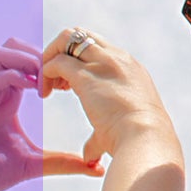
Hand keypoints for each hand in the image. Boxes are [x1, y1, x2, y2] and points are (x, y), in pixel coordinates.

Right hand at [0, 39, 102, 190]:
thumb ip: (63, 162)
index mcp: (7, 98)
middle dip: (39, 53)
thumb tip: (98, 169)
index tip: (70, 82)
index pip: (27, 61)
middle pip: (13, 46)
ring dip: (25, 59)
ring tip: (45, 79)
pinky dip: (12, 76)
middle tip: (59, 75)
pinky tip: (31, 90)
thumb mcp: (34, 165)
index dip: (50, 64)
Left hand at [40, 28, 174, 163]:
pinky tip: (43, 94)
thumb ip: (100, 137)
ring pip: (67, 38)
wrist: (146, 138)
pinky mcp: (86, 76)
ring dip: (51, 57)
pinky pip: (56, 62)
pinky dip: (44, 74)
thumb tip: (90, 155)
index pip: (97, 48)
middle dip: (62, 51)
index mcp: (130, 67)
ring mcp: (103, 63)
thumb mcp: (121, 128)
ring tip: (47, 86)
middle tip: (55, 80)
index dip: (78, 62)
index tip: (68, 85)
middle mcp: (117, 58)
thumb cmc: (137, 139)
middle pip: (81, 34)